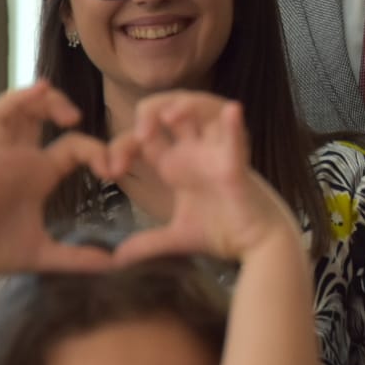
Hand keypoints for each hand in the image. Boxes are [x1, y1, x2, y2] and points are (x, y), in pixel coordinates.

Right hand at [0, 85, 116, 283]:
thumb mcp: (46, 252)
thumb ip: (80, 257)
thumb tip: (115, 265)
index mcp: (39, 172)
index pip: (73, 145)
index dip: (96, 151)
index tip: (113, 171)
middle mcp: (18, 160)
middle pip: (35, 115)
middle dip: (56, 103)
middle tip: (75, 115)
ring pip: (5, 115)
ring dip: (22, 98)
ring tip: (42, 88)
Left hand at [110, 90, 298, 264]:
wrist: (256, 246)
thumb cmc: (223, 231)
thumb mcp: (175, 236)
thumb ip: (146, 243)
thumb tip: (115, 259)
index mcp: (177, 162)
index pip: (144, 138)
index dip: (122, 146)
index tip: (108, 171)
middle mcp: (195, 151)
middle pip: (172, 110)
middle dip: (150, 112)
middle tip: (137, 134)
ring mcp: (216, 154)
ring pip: (205, 110)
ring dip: (187, 106)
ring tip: (168, 116)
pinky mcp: (236, 167)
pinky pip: (237, 139)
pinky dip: (234, 124)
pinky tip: (232, 111)